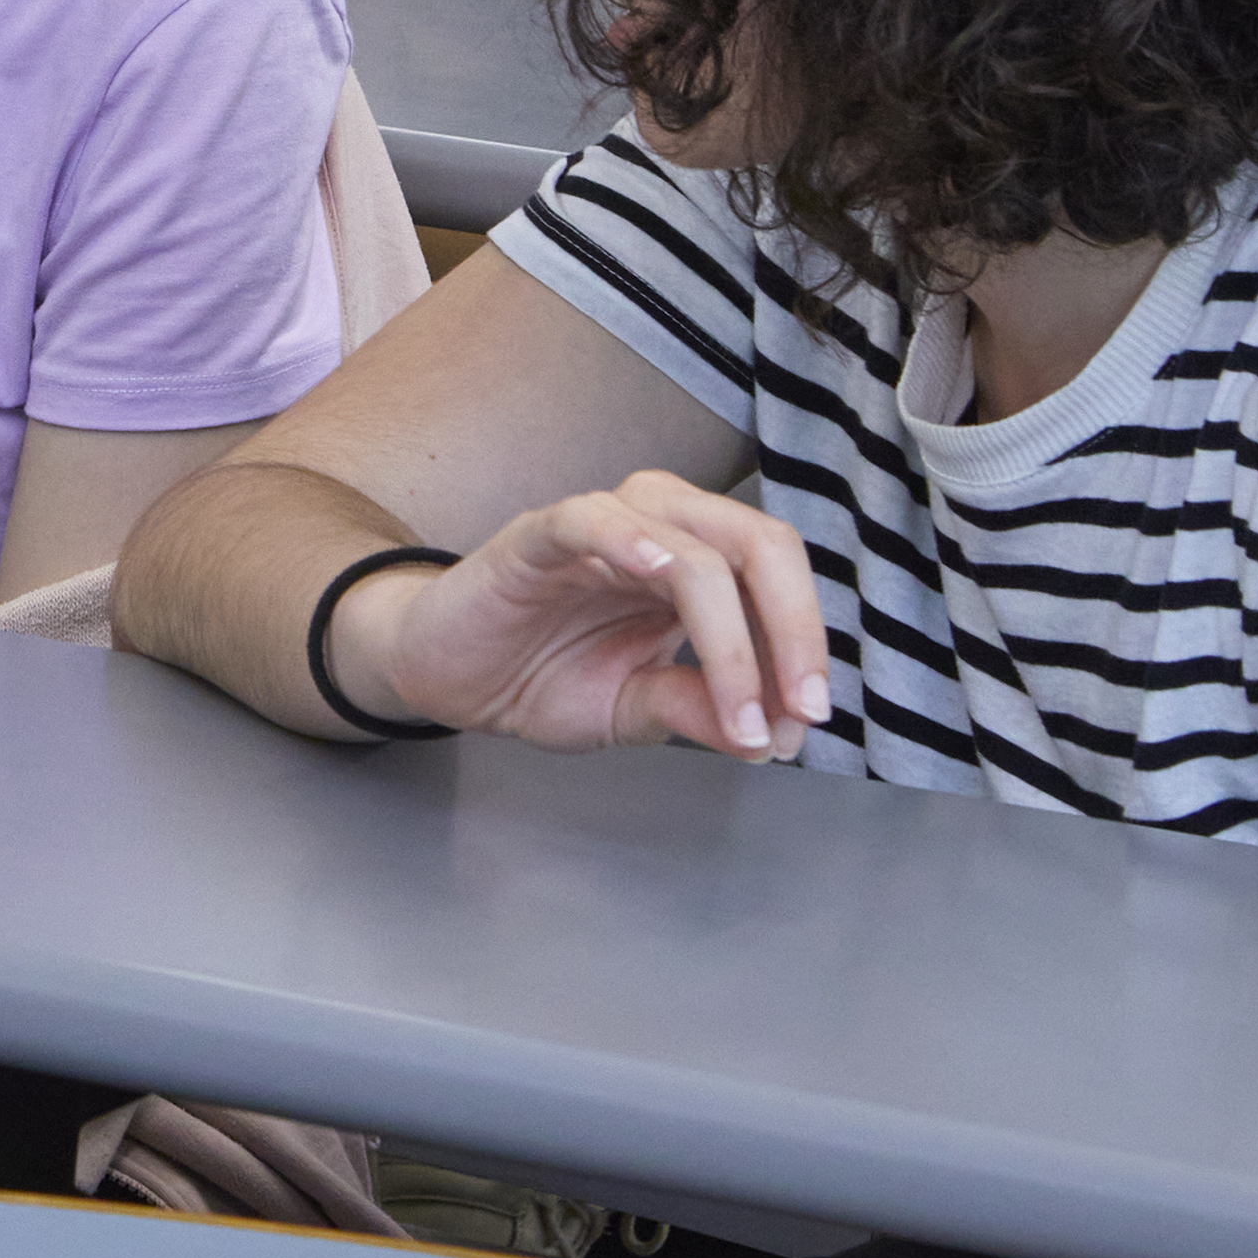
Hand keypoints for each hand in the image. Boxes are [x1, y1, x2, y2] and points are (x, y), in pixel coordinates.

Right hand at [340, 470, 831, 758]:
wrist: (447, 677)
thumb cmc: (538, 675)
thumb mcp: (632, 708)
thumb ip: (697, 709)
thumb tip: (773, 738)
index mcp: (695, 561)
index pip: (778, 575)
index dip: (807, 640)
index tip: (810, 718)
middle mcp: (660, 528)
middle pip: (759, 544)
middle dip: (794, 629)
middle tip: (799, 709)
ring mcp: (601, 527)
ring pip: (695, 547)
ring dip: (733, 633)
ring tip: (739, 707)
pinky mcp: (537, 536)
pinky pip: (591, 519)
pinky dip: (629, 539)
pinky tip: (656, 572)